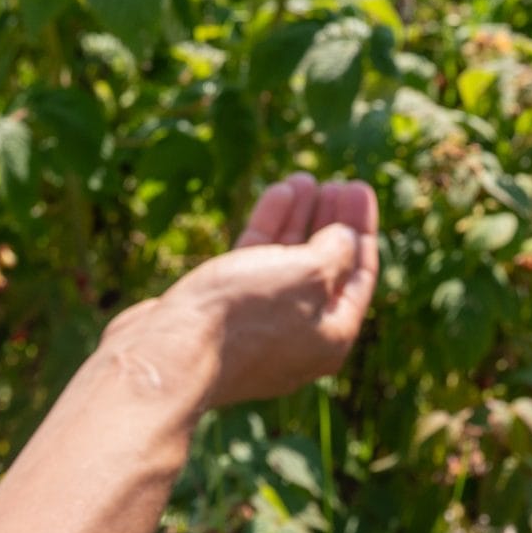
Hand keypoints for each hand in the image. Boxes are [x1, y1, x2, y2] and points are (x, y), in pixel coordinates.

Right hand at [105, 172, 380, 409]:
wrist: (169, 353)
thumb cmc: (246, 315)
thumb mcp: (308, 274)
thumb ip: (335, 251)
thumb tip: (345, 237)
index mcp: (331, 337)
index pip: (359, 275)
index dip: (362, 228)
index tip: (358, 188)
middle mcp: (300, 336)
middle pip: (326, 268)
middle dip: (332, 223)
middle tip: (337, 184)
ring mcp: (260, 326)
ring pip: (287, 263)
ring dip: (298, 219)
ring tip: (304, 180)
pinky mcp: (223, 314)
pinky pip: (255, 266)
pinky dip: (268, 230)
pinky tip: (277, 194)